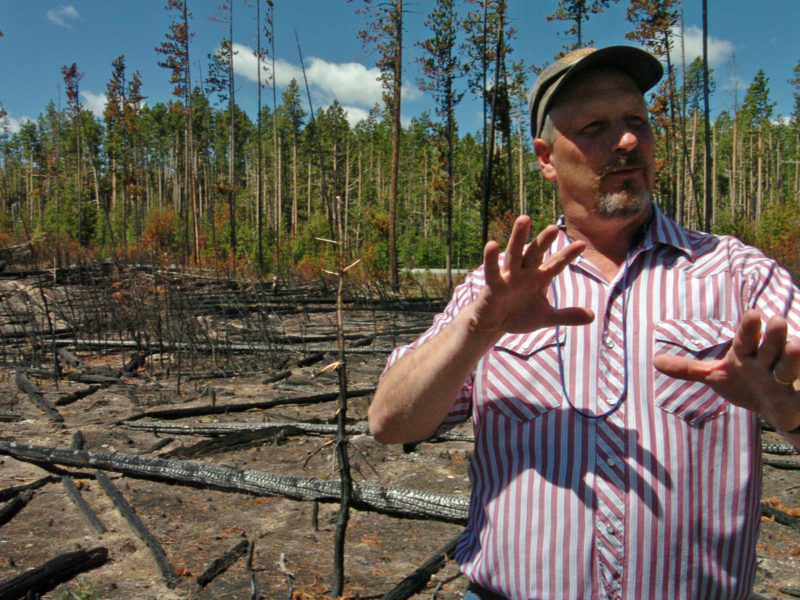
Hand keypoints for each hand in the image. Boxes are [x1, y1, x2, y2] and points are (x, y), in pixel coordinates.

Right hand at [469, 216, 594, 337]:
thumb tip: (592, 317)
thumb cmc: (519, 315)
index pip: (555, 265)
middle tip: (554, 227)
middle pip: (535, 254)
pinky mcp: (493, 285)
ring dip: (518, 237)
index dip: (567, 256)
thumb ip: (567, 315)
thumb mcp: (546, 317)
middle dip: (543, 241)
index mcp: (537, 278)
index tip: (582, 245)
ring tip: (524, 218)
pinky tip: (491, 244)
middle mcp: (524, 273)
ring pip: (514, 255)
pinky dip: (491, 259)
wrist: (495, 325)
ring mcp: (508, 277)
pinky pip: (492, 271)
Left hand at [653, 309, 799, 432]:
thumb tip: (655, 361)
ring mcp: (783, 379)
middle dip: (773, 336)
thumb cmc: (745, 383)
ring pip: (788, 366)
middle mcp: (767, 362)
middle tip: (777, 320)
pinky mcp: (794, 399)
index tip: (753, 313)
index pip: (746, 339)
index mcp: (746, 354)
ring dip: (792, 358)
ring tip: (795, 345)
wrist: (772, 408)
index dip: (749, 328)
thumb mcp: (715, 376)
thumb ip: (688, 369)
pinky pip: (799, 395)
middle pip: (770, 347)